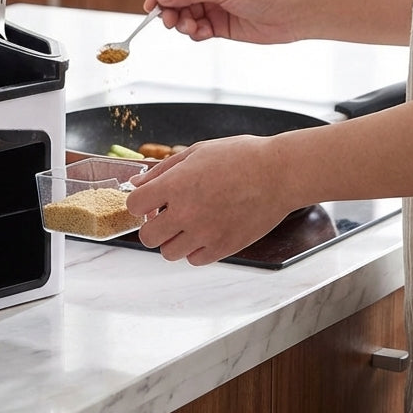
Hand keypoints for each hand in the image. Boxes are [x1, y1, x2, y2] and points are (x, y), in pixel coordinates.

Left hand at [125, 135, 298, 264]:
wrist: (279, 173)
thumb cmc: (240, 157)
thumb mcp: (196, 152)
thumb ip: (162, 170)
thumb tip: (137, 183)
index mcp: (175, 185)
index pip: (133, 205)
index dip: (138, 203)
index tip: (148, 201)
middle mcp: (186, 212)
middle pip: (147, 237)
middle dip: (152, 225)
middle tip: (165, 216)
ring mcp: (205, 233)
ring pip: (168, 253)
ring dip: (172, 240)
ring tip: (187, 225)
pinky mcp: (225, 247)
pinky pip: (195, 260)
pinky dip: (195, 250)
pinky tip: (204, 233)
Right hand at [144, 0, 300, 43]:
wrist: (293, 13)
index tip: (151, 7)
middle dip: (171, 10)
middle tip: (169, 23)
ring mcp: (215, 3)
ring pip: (185, 14)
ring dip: (184, 23)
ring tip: (192, 28)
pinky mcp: (220, 23)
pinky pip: (198, 28)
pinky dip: (196, 32)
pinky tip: (205, 33)